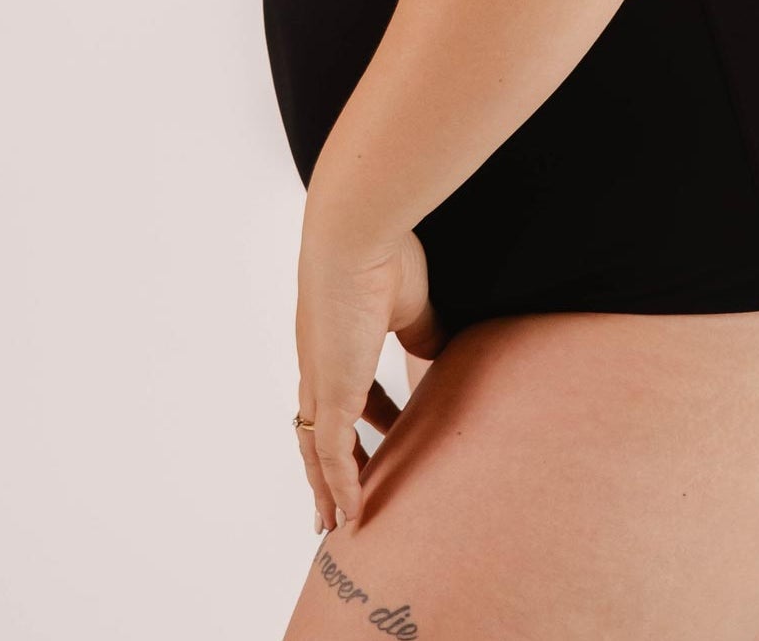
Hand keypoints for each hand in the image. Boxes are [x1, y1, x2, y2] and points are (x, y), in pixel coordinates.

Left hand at [293, 223, 449, 532]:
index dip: (365, 419)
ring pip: (317, 451)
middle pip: (319, 429)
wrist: (355, 237)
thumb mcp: (413, 305)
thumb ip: (424, 334)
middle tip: (338, 500)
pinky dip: (341, 486)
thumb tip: (441, 356)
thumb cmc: (385, 253)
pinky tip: (351, 513)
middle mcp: (320, 364)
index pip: (346, 392)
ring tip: (338, 522)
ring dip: (328, 488)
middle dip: (330, 467)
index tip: (385, 438)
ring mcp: (321, 382)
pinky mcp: (330, 395)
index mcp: (336, 339)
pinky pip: (332, 455)